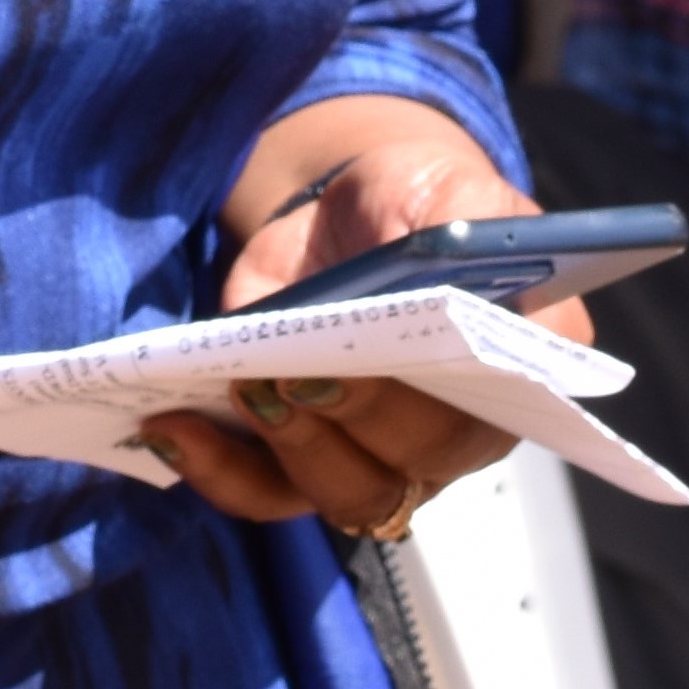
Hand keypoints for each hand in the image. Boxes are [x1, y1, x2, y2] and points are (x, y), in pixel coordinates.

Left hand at [137, 107, 563, 542]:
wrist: (352, 213)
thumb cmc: (419, 205)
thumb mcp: (453, 190)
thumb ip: (473, 222)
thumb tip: (464, 259)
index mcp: (516, 373)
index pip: (494, 415)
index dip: (438, 404)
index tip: (379, 360)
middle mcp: (457, 437)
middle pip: (411, 463)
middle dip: (349, 416)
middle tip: (294, 369)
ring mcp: (380, 460)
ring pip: (343, 495)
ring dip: (288, 447)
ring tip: (243, 384)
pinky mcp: (304, 460)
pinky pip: (266, 497)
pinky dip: (217, 472)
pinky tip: (172, 426)